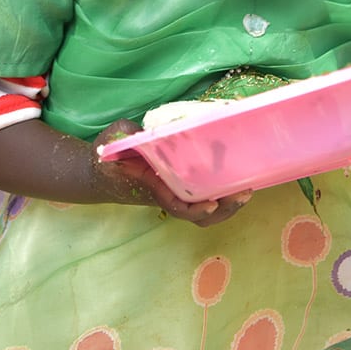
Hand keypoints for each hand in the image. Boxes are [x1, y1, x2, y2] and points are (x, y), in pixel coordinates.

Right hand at [93, 120, 252, 225]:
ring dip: (229, 205)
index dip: (195, 209)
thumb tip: (139, 134)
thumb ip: (125, 138)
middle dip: (224, 209)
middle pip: (200, 215)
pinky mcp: (184, 185)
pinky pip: (207, 195)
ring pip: (207, 210)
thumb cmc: (108, 156)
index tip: (211, 203)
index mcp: (154, 187)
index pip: (177, 206)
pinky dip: (224, 193)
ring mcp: (178, 192)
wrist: (103, 172)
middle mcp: (169, 194)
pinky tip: (239, 179)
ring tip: (248, 189)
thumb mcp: (112, 141)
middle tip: (244, 192)